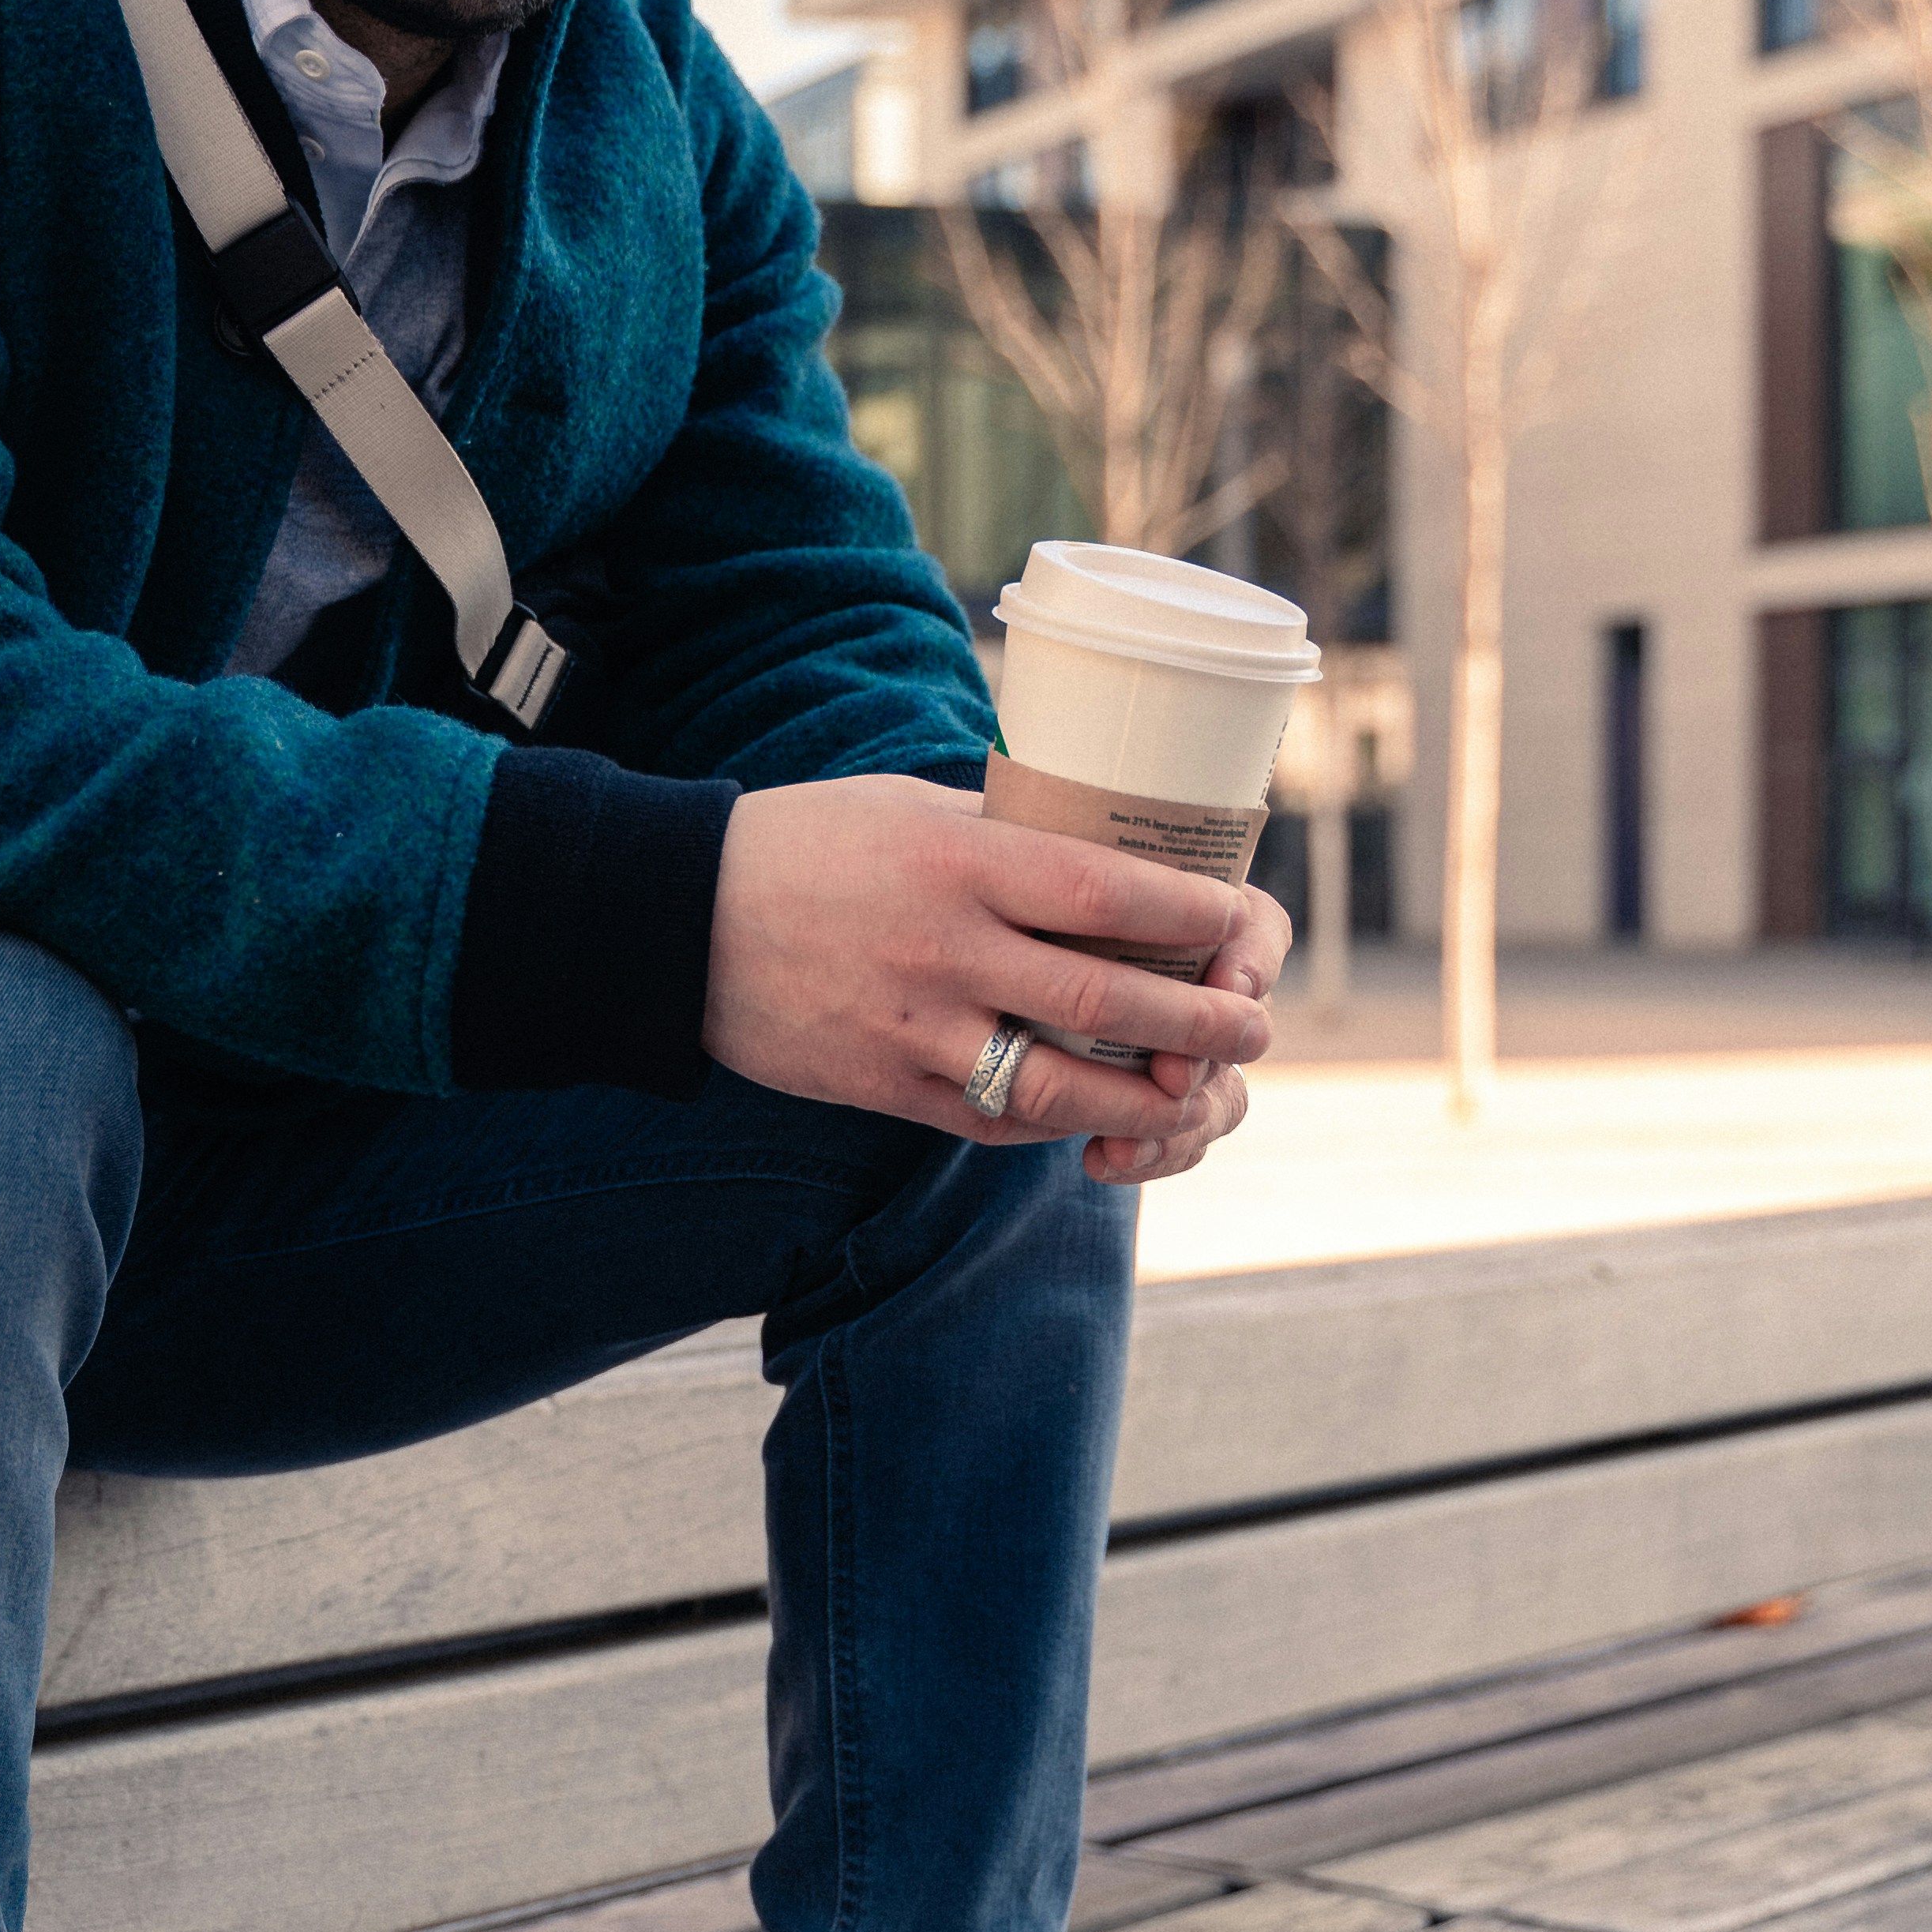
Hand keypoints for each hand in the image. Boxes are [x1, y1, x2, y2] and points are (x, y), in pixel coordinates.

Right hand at [702, 774, 1282, 1171]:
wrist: (677, 920)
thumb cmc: (807, 843)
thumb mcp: (911, 807)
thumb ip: (1006, 836)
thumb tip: (1108, 846)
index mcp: (962, 861)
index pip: (1111, 893)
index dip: (1193, 918)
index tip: (1238, 924)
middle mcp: (948, 949)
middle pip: (1108, 1003)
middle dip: (1200, 1023)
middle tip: (1253, 1030)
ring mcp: (916, 1029)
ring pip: (1060, 1087)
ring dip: (1142, 1098)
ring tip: (1189, 1090)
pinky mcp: (886, 1087)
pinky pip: (993, 1122)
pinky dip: (1052, 1124)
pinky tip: (1087, 1113)